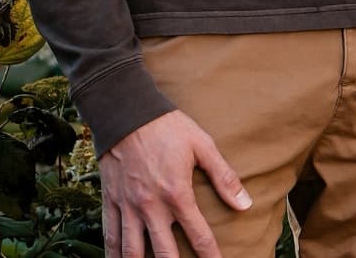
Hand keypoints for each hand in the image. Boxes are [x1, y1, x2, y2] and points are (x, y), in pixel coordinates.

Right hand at [100, 109, 250, 257]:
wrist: (127, 111)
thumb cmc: (168, 127)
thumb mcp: (202, 145)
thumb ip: (224, 176)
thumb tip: (245, 204)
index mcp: (177, 193)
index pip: (199, 236)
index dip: (211, 257)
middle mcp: (151, 207)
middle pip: (164, 254)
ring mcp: (128, 206)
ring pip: (133, 253)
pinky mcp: (111, 201)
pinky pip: (110, 236)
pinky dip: (114, 255)